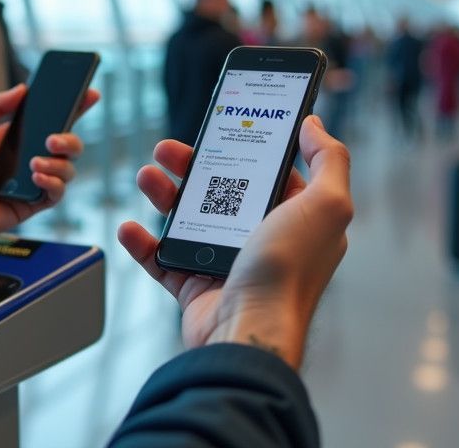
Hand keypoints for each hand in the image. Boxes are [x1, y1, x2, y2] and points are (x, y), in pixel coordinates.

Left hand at [0, 84, 99, 250]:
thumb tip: (22, 88)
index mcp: (14, 137)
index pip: (51, 120)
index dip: (74, 108)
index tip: (89, 94)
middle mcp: (28, 158)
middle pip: (68, 145)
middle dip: (70, 138)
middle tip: (53, 138)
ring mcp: (31, 183)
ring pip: (68, 170)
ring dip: (58, 162)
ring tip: (35, 162)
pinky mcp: (31, 205)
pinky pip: (57, 193)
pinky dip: (53, 183)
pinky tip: (37, 176)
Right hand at [117, 116, 352, 369]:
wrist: (250, 332)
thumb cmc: (288, 271)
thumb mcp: (327, 204)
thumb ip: (329, 159)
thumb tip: (313, 125)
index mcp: (295, 219)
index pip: (270, 174)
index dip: (245, 148)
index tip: (221, 125)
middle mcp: (263, 241)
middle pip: (221, 190)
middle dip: (191, 166)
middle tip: (167, 149)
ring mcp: (226, 264)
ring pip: (188, 219)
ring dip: (163, 195)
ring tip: (147, 176)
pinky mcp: (195, 288)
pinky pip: (163, 260)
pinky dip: (143, 244)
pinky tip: (129, 227)